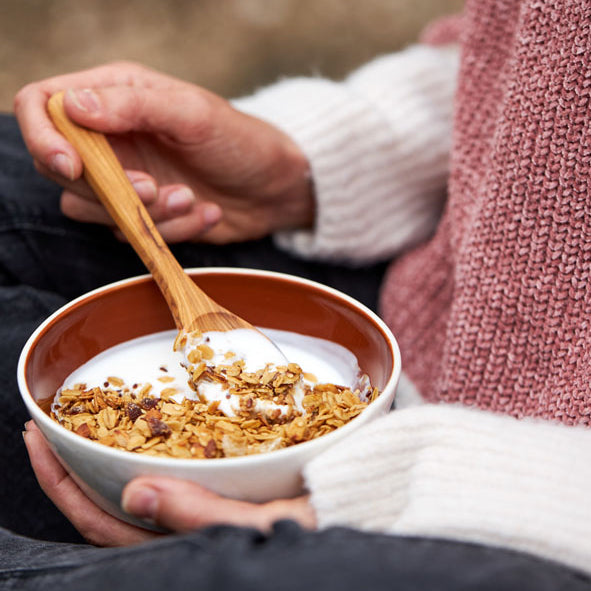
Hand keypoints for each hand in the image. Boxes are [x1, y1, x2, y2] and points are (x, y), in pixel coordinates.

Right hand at [14, 62, 313, 243]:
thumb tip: (71, 106)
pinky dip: (170, 229)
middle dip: (108, 187)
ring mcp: (124, 178)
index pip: (42, 105)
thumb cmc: (239, 140)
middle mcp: (110, 136)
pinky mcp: (142, 213)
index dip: (43, 137)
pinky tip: (205, 212)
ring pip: (92, 209)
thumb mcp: (192, 114)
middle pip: (59, 168)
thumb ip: (133, 106)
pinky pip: (131, 233)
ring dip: (144, 213)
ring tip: (190, 198)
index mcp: (114, 96)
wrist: (272, 187)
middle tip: (155, 188)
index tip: (74, 166)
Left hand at [23, 421, 315, 546]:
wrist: (360, 499)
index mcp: (186, 541)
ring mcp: (201, 503)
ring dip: (108, 450)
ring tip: (88, 417)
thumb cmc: (322, 519)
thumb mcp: (266, 524)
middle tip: (50, 421)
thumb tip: (134, 497)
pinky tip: (148, 418)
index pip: (105, 525)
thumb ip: (202, 516)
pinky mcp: (221, 482)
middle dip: (73, 464)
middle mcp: (186, 524)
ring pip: (138, 483)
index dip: (63, 487)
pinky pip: (170, 465)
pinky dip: (148, 443)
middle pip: (110, 503)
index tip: (38, 439)